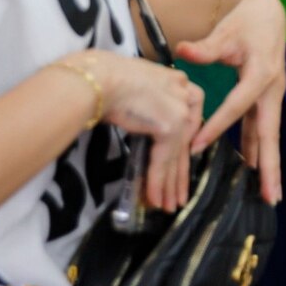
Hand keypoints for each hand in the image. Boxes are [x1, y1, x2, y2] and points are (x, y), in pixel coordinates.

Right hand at [84, 51, 203, 212]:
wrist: (98, 79)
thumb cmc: (106, 81)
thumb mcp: (137, 92)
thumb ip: (150, 108)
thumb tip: (148, 128)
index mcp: (180, 82)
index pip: (184, 124)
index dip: (178, 151)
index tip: (176, 171)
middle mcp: (186, 95)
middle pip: (183, 142)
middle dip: (178, 174)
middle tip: (177, 197)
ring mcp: (181, 110)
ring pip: (175, 155)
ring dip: (169, 184)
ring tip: (168, 206)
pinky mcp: (171, 126)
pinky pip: (163, 161)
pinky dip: (158, 182)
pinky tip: (155, 199)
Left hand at [175, 0, 285, 203]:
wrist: (269, 12)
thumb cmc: (246, 21)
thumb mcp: (226, 31)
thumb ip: (205, 46)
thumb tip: (182, 50)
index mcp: (261, 73)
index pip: (237, 105)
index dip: (218, 126)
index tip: (196, 147)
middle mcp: (271, 89)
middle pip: (270, 133)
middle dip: (271, 167)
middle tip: (271, 197)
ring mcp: (271, 96)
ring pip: (269, 134)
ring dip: (269, 164)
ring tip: (269, 194)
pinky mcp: (265, 98)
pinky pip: (261, 127)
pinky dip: (258, 147)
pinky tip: (252, 167)